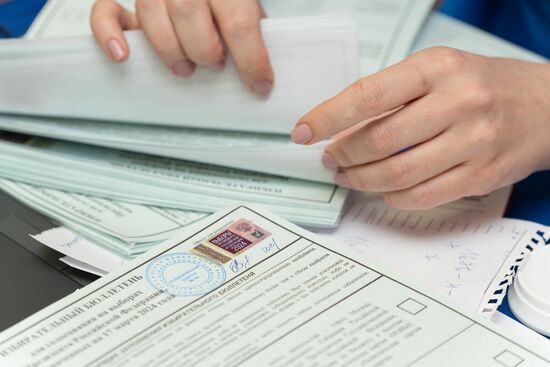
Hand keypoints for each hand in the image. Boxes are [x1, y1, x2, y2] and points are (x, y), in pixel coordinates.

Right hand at [91, 0, 273, 95]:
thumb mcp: (247, 2)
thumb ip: (251, 24)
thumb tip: (263, 70)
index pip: (238, 20)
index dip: (252, 59)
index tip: (260, 84)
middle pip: (189, 12)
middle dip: (205, 49)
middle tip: (215, 64)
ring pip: (151, 12)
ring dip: (171, 49)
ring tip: (186, 67)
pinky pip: (106, 10)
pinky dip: (109, 33)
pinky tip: (123, 56)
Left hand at [291, 47, 549, 208]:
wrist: (545, 107)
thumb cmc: (481, 85)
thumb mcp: (438, 70)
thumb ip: (393, 92)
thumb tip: (340, 124)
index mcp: (438, 69)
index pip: (368, 95)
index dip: (328, 117)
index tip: (304, 131)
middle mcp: (458, 103)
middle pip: (379, 140)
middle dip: (343, 154)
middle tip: (329, 158)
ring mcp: (473, 142)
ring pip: (397, 174)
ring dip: (361, 179)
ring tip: (347, 175)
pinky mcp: (480, 176)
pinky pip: (421, 195)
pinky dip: (392, 196)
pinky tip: (382, 188)